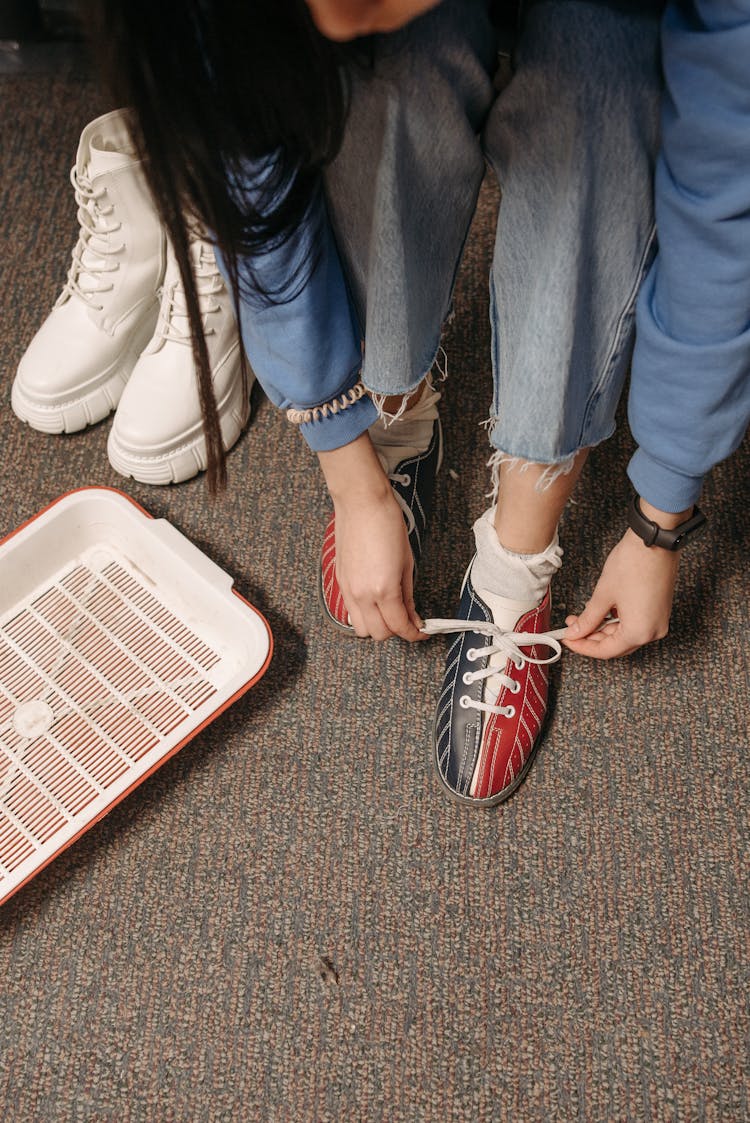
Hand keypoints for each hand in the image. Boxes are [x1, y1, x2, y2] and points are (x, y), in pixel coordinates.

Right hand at [318, 434, 425, 641]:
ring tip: (389, 612)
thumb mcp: (407, 562)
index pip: (399, 626)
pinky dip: (364, 614)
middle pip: (379, 634)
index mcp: (383, 589)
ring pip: (360, 628)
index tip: (423, 631)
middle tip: (409, 620)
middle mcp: (362, 595)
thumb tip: (413, 615)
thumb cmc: (387, 524)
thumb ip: (408, 594)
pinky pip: (350, 611)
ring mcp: (347, 589)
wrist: (361, 503)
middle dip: (396, 631)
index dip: (414, 633)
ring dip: (377, 626)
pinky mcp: (339, 581)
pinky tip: (375, 602)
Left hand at [563, 527, 681, 658]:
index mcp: (639, 632)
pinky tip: (600, 611)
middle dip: (591, 637)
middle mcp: (653, 632)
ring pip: (624, 635)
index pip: (605, 651)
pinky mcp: (659, 610)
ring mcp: (658, 621)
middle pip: (616, 645)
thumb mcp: (603, 595)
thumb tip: (576, 633)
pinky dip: (616, 621)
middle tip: (572, 627)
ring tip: (582, 616)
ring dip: (602, 628)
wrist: (655, 540)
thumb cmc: (633, 564)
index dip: (582, 646)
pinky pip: (634, 624)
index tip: (567, 639)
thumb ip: (588, 619)